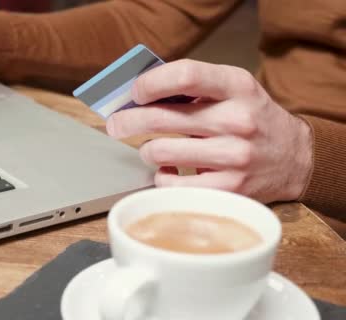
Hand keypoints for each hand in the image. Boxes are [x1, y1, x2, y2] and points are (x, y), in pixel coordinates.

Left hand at [106, 59, 312, 203]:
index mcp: (237, 86)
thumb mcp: (233, 90)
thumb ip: (193, 87)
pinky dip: (162, 176)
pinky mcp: (228, 188)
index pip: (185, 75)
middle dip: (127, 121)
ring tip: (153, 148)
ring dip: (147, 150)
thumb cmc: (251, 119)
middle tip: (116, 124)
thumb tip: (136, 94)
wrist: (294, 158)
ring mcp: (234, 156)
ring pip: (159, 152)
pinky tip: (171, 169)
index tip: (134, 92)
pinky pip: (171, 183)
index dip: (150, 83)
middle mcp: (237, 120)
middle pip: (161, 118)